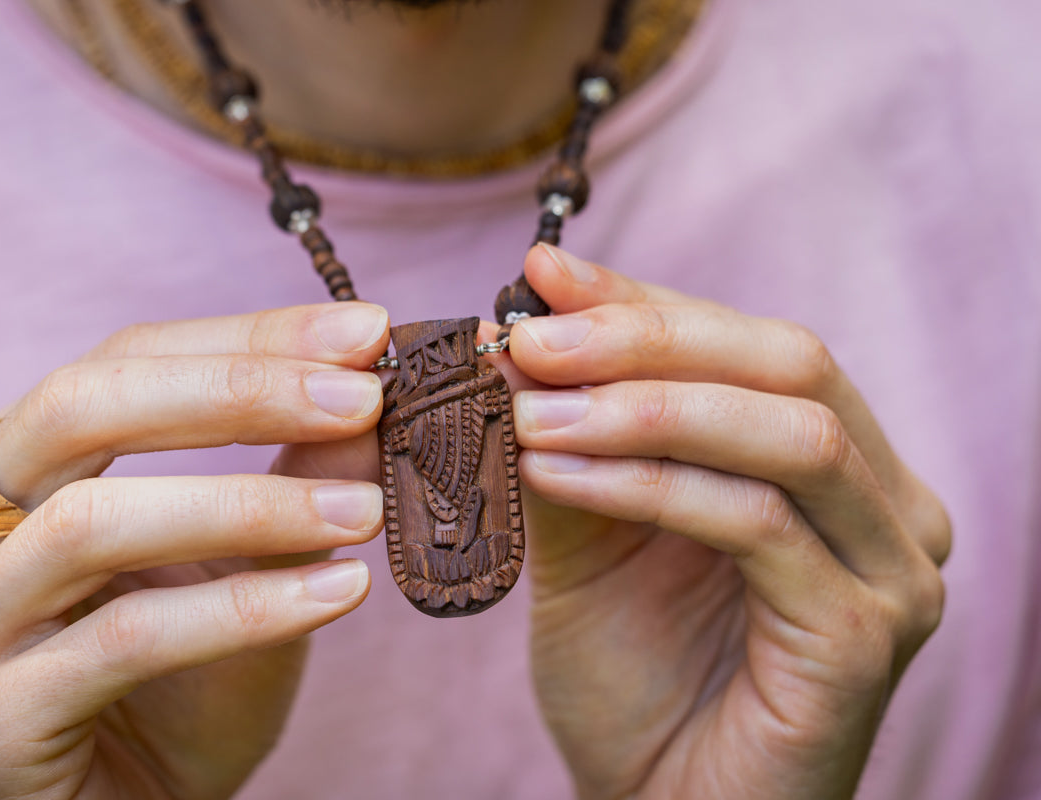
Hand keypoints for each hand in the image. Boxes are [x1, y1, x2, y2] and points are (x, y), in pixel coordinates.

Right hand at [0, 303, 390, 799]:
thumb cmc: (185, 684)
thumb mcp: (251, 558)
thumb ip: (296, 470)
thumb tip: (372, 383)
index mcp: (1, 471)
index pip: (118, 361)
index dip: (244, 339)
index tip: (363, 333)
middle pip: (77, 408)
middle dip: (235, 391)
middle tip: (361, 396)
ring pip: (92, 522)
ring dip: (247, 505)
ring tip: (361, 510)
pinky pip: (123, 640)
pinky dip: (243, 609)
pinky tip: (338, 592)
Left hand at [508, 246, 949, 799]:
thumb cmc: (632, 673)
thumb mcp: (589, 532)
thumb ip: (571, 434)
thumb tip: (514, 327)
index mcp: (836, 464)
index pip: (749, 345)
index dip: (644, 301)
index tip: (540, 274)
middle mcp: (890, 504)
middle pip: (790, 365)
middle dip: (647, 339)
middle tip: (529, 337)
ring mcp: (894, 569)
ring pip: (789, 435)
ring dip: (644, 408)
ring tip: (529, 405)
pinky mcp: (865, 634)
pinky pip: (757, 523)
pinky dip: (650, 483)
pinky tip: (558, 471)